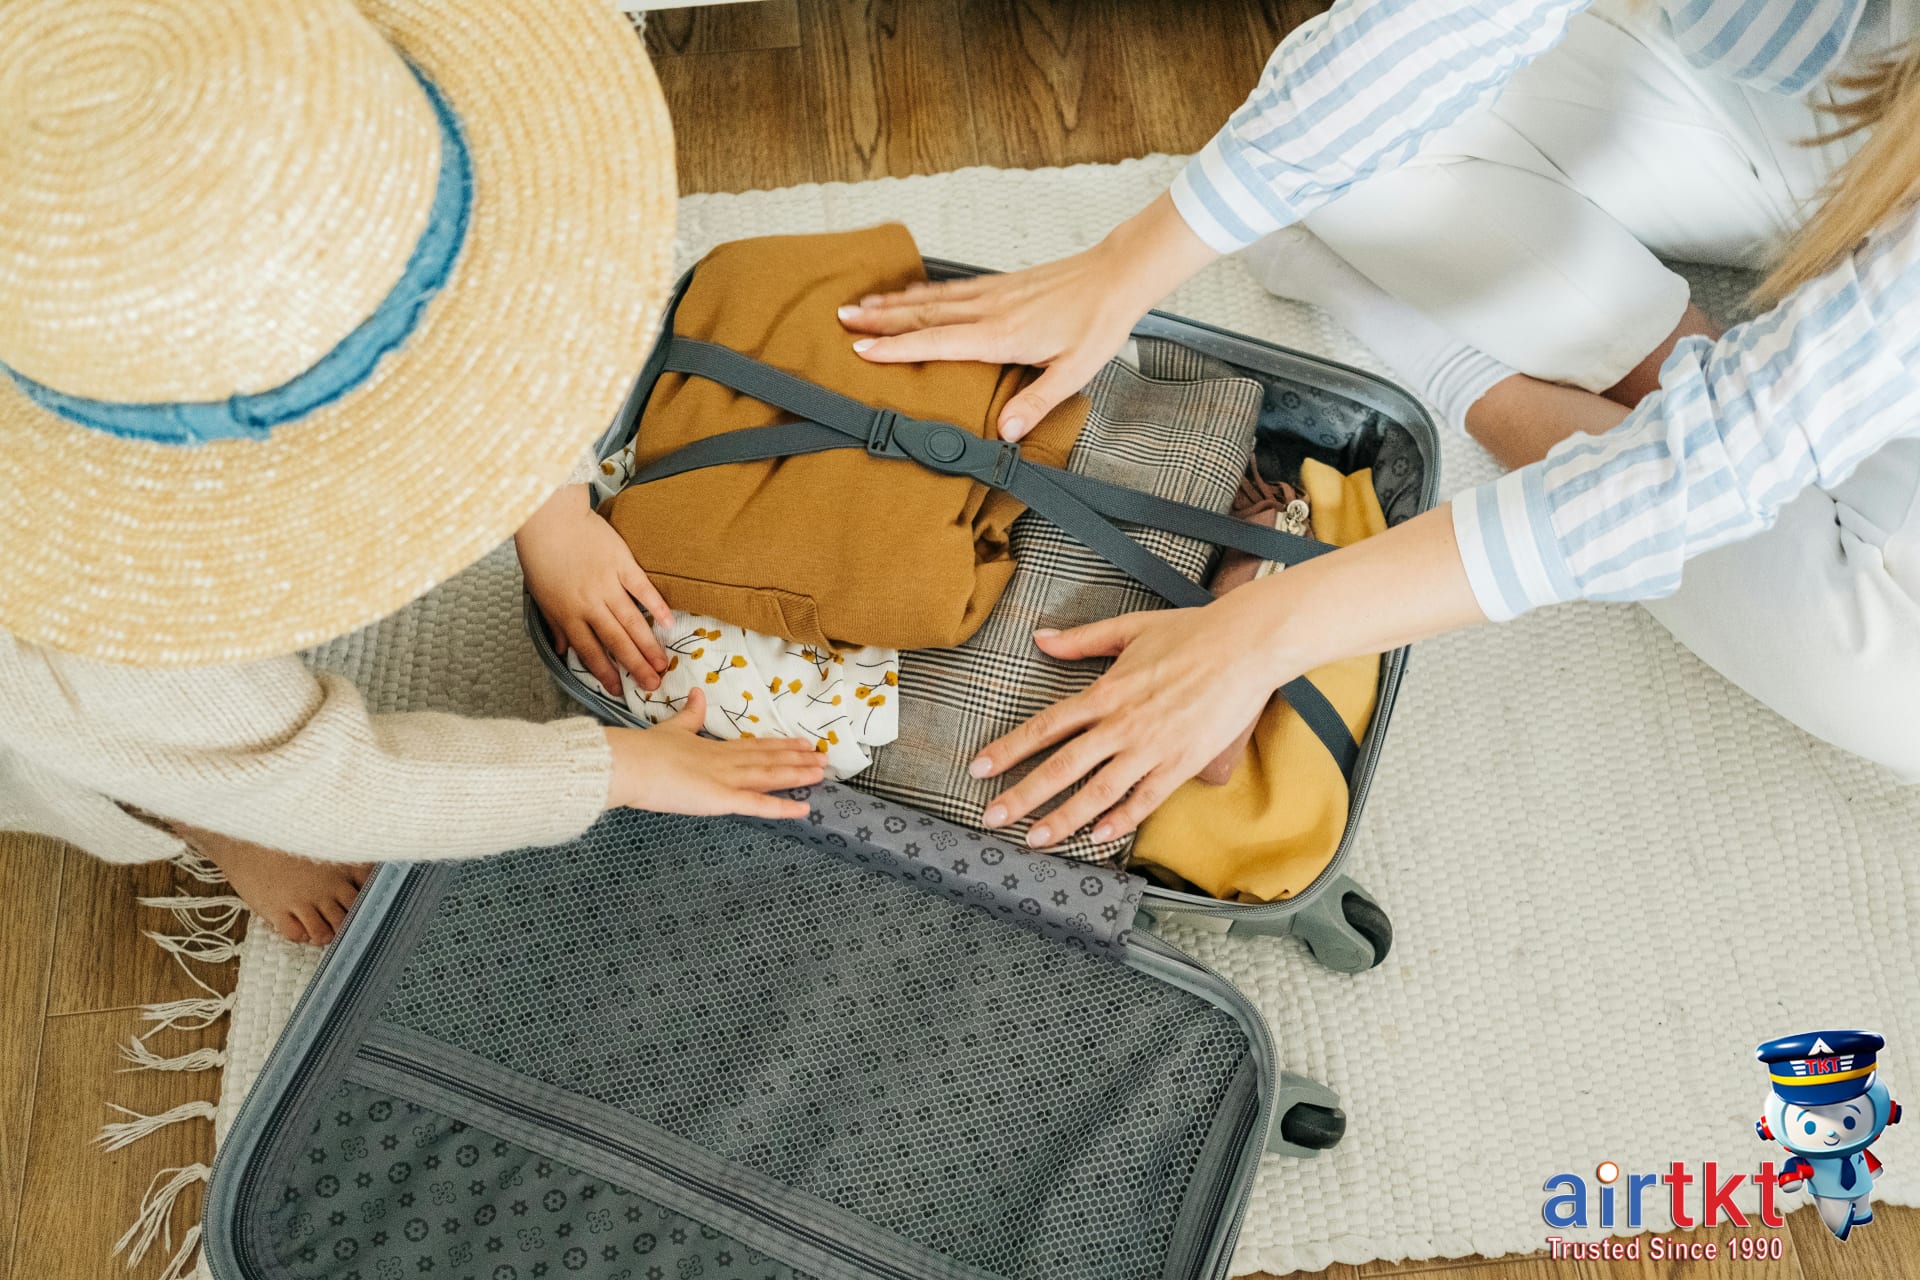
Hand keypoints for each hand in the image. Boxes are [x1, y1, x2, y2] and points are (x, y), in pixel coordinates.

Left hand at [516, 484, 672, 694]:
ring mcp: (608, 584)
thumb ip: (556, 625)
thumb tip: (563, 651)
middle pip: (615, 642)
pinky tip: (668, 623)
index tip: (618, 690)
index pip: (589, 651)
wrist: (549, 518)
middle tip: (652, 685)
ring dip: (648, 645)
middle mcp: (589, 604)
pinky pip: (642, 590)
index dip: (605, 673)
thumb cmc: (541, 556)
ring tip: (663, 664)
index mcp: (567, 614)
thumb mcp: (541, 596)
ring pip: (631, 621)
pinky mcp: (622, 564)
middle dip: (635, 667)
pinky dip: (657, 607)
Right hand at [604, 688, 823, 819]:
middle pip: (768, 759)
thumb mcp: (672, 728)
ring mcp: (726, 779)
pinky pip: (757, 805)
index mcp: (713, 748)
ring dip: (797, 774)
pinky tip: (804, 809)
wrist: (629, 763)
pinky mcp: (721, 799)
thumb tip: (698, 693)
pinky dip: (782, 807)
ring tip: (822, 772)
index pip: (754, 746)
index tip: (802, 742)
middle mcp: (726, 762)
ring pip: (769, 775)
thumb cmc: (645, 750)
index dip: (780, 745)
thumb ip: (689, 715)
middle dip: (797, 759)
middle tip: (824, 757)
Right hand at [838, 192, 1218, 438]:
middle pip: (922, 315)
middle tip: (840, 319)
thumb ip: (1037, 401)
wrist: (1118, 275)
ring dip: (893, 302)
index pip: (936, 342)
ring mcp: (992, 294)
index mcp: (1000, 335)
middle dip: (879, 319)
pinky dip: (922, 291)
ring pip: (932, 298)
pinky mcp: (1000, 285)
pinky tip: (910, 292)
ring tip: (861, 305)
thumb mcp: (1075, 371)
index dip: (897, 347)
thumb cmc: (1099, 323)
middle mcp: (989, 310)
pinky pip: (950, 289)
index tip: (861, 350)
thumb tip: (1005, 433)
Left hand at [970, 587, 1295, 847]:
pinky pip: (1146, 799)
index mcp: (1105, 692)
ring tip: (1035, 839)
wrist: (1247, 645)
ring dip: (1063, 819)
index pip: (1045, 726)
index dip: (1009, 750)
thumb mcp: (1129, 629)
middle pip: (1061, 767)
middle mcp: (1122, 725)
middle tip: (991, 819)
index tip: (979, 769)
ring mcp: (1152, 748)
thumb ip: (1081, 640)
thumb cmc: (1191, 632)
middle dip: (1022, 796)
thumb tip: (1040, 638)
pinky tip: (1098, 837)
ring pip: (1098, 792)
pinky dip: (1120, 821)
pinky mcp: (1182, 763)